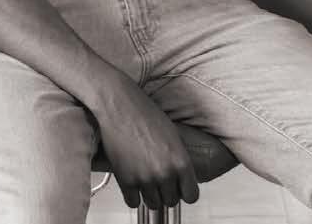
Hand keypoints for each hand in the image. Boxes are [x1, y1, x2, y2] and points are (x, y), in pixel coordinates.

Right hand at [94, 75, 199, 212]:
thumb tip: (182, 174)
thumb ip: (179, 157)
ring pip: (153, 204)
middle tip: (161, 181)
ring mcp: (144, 179)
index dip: (186, 192)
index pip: (191, 195)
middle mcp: (164, 173)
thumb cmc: (145, 114)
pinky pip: (133, 202)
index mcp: (180, 161)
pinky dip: (134, 196)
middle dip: (167, 192)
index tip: (181, 189)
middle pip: (171, 201)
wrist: (119, 107)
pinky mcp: (125, 181)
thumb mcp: (173, 134)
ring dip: (151, 195)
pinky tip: (134, 183)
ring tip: (147, 180)